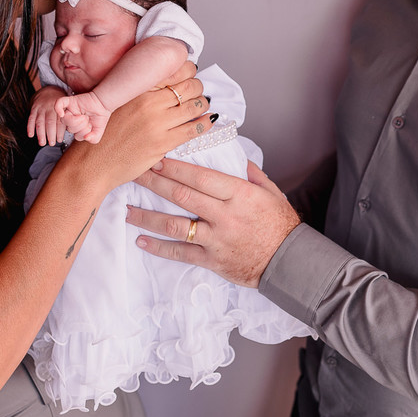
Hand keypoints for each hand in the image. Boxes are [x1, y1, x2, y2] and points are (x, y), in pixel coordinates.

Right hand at [28, 86, 67, 145]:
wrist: (49, 91)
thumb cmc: (60, 104)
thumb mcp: (66, 107)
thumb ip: (68, 118)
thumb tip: (73, 132)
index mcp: (59, 108)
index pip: (60, 121)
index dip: (59, 131)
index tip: (60, 140)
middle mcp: (50, 108)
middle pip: (50, 122)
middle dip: (50, 134)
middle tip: (52, 143)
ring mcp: (41, 108)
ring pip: (40, 121)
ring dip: (40, 133)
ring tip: (42, 143)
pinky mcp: (34, 109)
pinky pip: (31, 118)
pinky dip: (30, 127)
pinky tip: (30, 135)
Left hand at [56, 91, 110, 143]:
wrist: (104, 103)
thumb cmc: (100, 115)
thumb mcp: (98, 131)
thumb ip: (93, 138)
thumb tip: (86, 138)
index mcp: (77, 127)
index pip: (76, 136)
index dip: (84, 133)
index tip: (91, 127)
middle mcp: (72, 119)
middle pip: (69, 129)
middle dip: (81, 126)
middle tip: (88, 120)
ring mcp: (69, 110)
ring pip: (64, 120)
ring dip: (76, 121)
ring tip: (84, 116)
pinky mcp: (69, 101)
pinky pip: (58, 104)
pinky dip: (58, 109)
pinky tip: (62, 113)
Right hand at [62, 63, 210, 191]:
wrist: (93, 164)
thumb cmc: (104, 134)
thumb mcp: (118, 104)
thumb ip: (140, 94)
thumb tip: (164, 85)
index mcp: (137, 90)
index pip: (173, 71)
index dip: (188, 70)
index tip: (190, 72)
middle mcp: (148, 103)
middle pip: (188, 86)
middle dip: (198, 87)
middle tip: (198, 91)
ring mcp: (157, 123)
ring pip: (194, 106)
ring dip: (202, 104)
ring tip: (202, 105)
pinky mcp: (163, 143)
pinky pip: (193, 129)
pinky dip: (204, 123)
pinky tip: (207, 121)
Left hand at [126, 160, 299, 287]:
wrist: (289, 262)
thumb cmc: (280, 224)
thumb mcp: (270, 192)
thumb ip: (249, 172)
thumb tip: (232, 154)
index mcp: (239, 194)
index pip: (200, 177)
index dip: (175, 168)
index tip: (156, 159)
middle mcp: (225, 215)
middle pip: (182, 196)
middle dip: (154, 183)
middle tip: (134, 173)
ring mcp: (216, 239)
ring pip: (175, 225)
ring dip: (148, 217)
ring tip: (128, 210)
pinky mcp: (212, 260)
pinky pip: (181, 253)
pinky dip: (159, 247)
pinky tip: (142, 241)